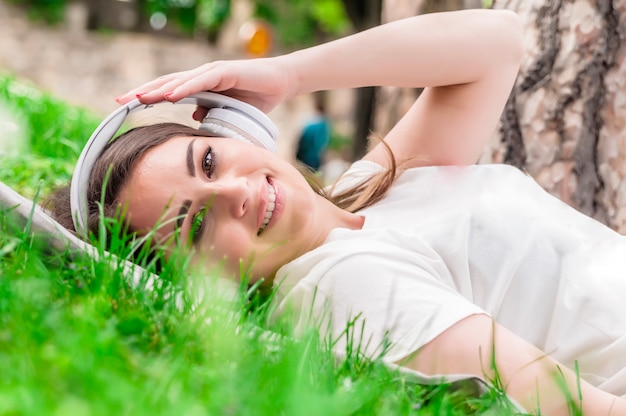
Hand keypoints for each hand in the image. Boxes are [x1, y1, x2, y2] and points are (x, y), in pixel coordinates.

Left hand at [115, 57, 294, 115]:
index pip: (167, 91)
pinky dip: (184, 88)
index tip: (125, 106)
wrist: (280, 84)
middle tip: (120, 101)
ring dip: (158, 90)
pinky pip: (201, 81)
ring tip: (139, 98)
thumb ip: (211, 114)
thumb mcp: (228, 112)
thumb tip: (194, 119)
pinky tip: (170, 95)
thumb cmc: (255, 98)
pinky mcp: (224, 72)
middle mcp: (201, 77)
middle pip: (166, 83)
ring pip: (179, 81)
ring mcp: (211, 73)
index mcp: (199, 87)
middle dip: (142, 92)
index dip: (147, 97)